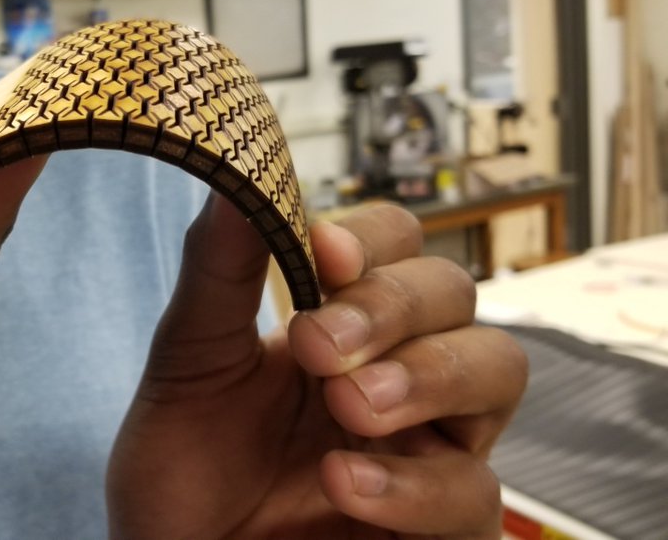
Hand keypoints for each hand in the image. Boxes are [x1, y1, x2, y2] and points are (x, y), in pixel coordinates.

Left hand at [107, 199, 527, 538]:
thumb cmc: (183, 467)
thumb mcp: (188, 364)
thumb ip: (218, 273)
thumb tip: (235, 175)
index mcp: (341, 320)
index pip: (395, 243)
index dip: (374, 237)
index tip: (325, 251)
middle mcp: (397, 370)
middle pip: (454, 293)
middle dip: (393, 306)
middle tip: (318, 345)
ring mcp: (428, 445)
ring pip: (496, 370)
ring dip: (426, 375)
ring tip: (348, 405)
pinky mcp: (441, 526)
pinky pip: (473, 492)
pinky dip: (411, 484)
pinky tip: (340, 480)